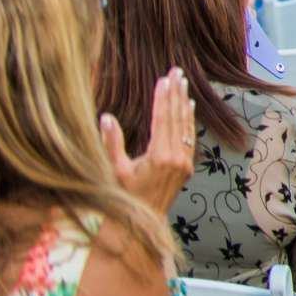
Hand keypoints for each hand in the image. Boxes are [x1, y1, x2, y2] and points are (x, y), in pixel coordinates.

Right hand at [102, 67, 196, 207]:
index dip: (163, 98)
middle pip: (177, 119)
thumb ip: (111, 143)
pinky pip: (190, 138)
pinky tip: (188, 107)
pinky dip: (189, 121)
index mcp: (159, 156)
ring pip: (186, 127)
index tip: (163, 80)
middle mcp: (176, 158)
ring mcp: (184, 163)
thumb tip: (105, 117)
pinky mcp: (187, 167)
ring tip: (183, 83)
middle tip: (177, 72)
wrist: (142, 223)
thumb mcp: (114, 170)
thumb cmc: (123, 196)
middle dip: (176, 94)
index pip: (163, 120)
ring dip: (184, 103)